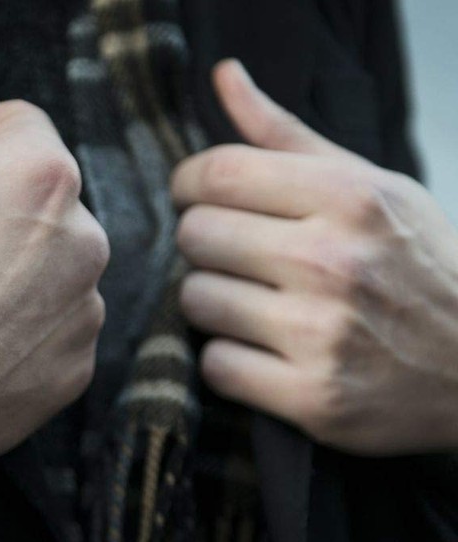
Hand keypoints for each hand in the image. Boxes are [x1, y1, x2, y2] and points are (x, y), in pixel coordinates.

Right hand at [0, 27, 108, 471]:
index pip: (21, 126)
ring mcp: (86, 310)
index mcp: (41, 175)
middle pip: (47, 199)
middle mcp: (85, 240)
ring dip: (20, 269)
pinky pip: (59, 328)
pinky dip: (29, 328)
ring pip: (57, 266)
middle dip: (0, 207)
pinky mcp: (77, 367)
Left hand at [171, 59, 457, 454]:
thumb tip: (224, 77)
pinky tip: (263, 352)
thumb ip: (289, 137)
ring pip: (195, 301)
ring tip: (251, 306)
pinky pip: (216, 366)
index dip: (190, 185)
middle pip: (195, 235)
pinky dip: (229, 360)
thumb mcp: (371, 189)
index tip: (199, 198)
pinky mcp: (311, 398)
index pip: (218, 172)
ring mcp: (322, 334)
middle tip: (234, 258)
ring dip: (212, 304)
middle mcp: (334, 262)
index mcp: (350, 197)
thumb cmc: (416, 268)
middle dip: (204, 244)